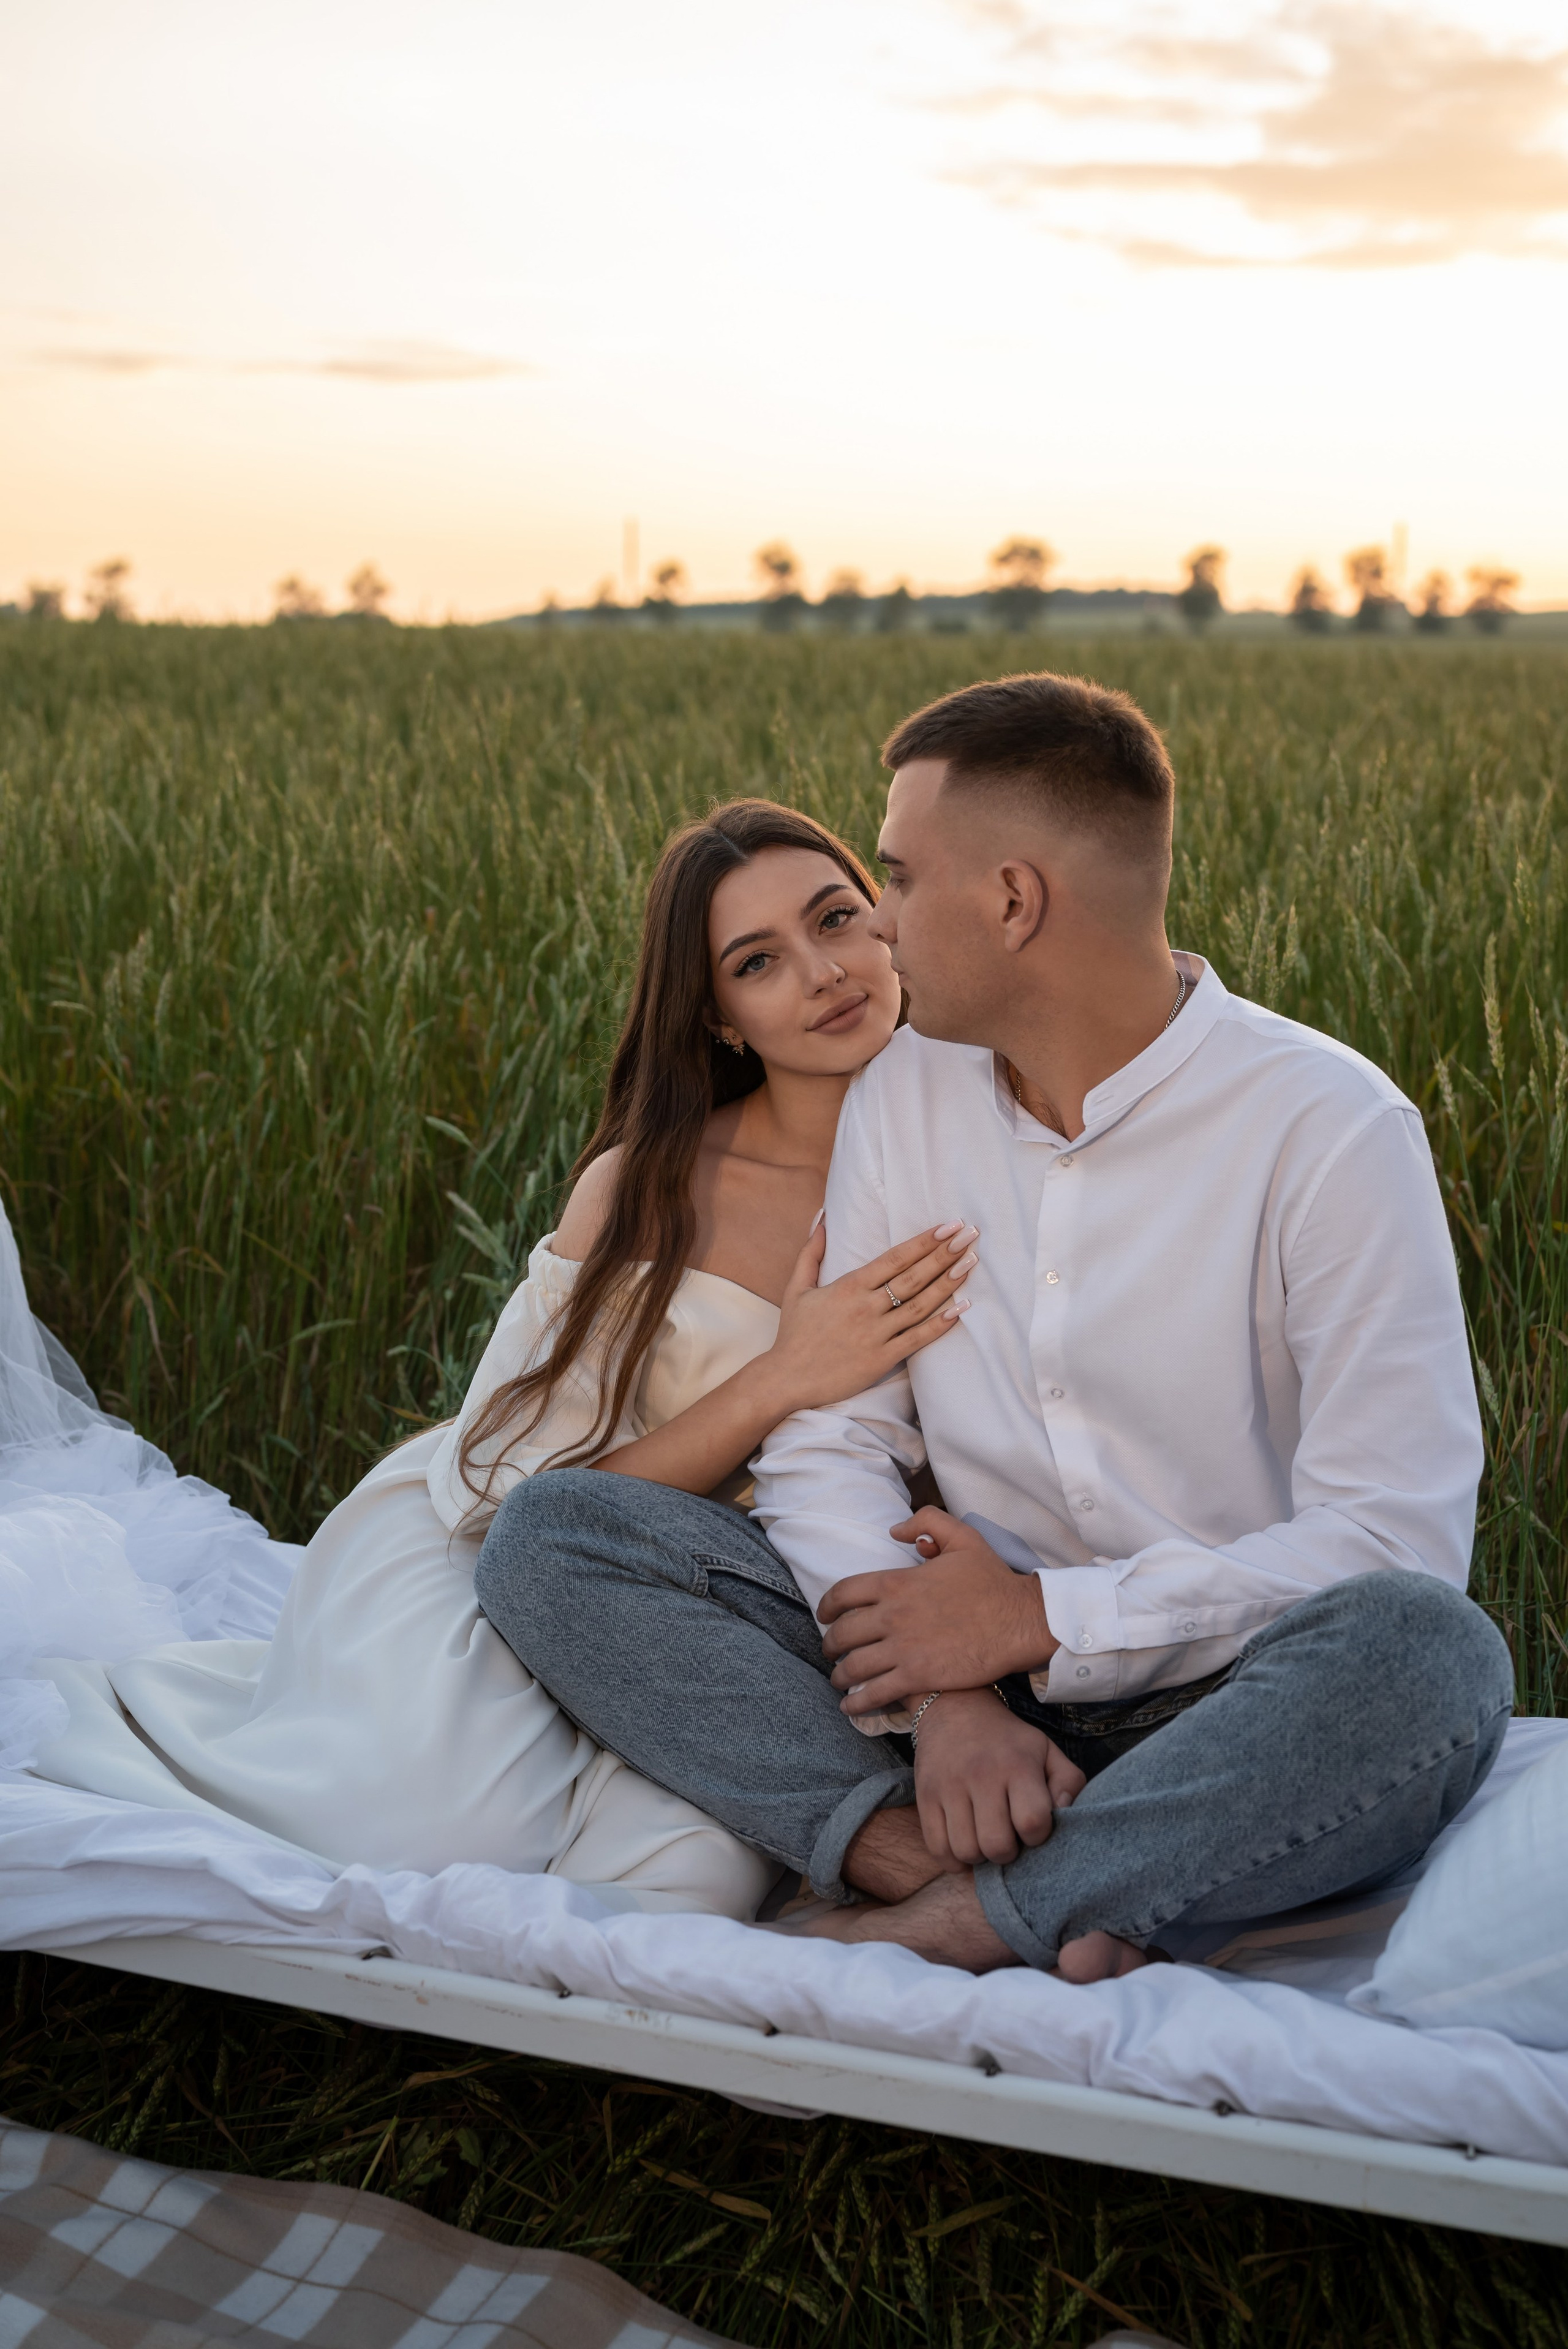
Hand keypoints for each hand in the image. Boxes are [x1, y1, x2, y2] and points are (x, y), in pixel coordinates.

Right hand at [763, 1220, 978, 1414]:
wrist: (787, 1379)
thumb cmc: (793, 1333)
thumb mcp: (797, 1287)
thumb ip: (812, 1251)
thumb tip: (823, 1217)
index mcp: (848, 1286)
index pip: (894, 1258)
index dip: (923, 1241)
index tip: (948, 1226)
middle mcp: (865, 1308)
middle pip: (913, 1277)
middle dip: (944, 1254)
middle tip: (970, 1235)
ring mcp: (876, 1334)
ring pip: (920, 1305)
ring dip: (948, 1283)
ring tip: (970, 1263)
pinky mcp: (882, 1359)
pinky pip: (917, 1340)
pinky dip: (940, 1324)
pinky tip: (961, 1309)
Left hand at [821, 1510, 1058, 1717]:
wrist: (1020, 1620)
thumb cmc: (993, 1580)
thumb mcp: (962, 1537)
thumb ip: (926, 1524)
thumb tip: (895, 1530)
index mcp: (897, 1583)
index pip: (844, 1594)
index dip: (827, 1606)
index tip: (823, 1615)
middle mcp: (892, 1616)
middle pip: (843, 1633)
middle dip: (829, 1645)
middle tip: (829, 1651)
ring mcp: (903, 1649)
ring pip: (854, 1666)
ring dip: (839, 1675)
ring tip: (838, 1680)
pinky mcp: (918, 1677)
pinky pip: (875, 1693)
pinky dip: (856, 1701)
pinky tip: (850, 1705)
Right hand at [913, 1687, 1085, 1867]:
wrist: (955, 1708)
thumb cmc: (1007, 1740)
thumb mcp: (1046, 1750)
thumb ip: (1069, 1782)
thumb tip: (1065, 1814)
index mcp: (1017, 1765)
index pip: (1032, 1822)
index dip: (1038, 1836)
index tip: (1033, 1826)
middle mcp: (981, 1775)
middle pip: (997, 1845)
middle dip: (1008, 1852)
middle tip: (1008, 1837)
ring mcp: (948, 1787)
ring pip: (966, 1852)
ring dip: (980, 1856)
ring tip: (985, 1838)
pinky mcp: (925, 1797)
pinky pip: (938, 1850)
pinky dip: (954, 1860)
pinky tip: (965, 1844)